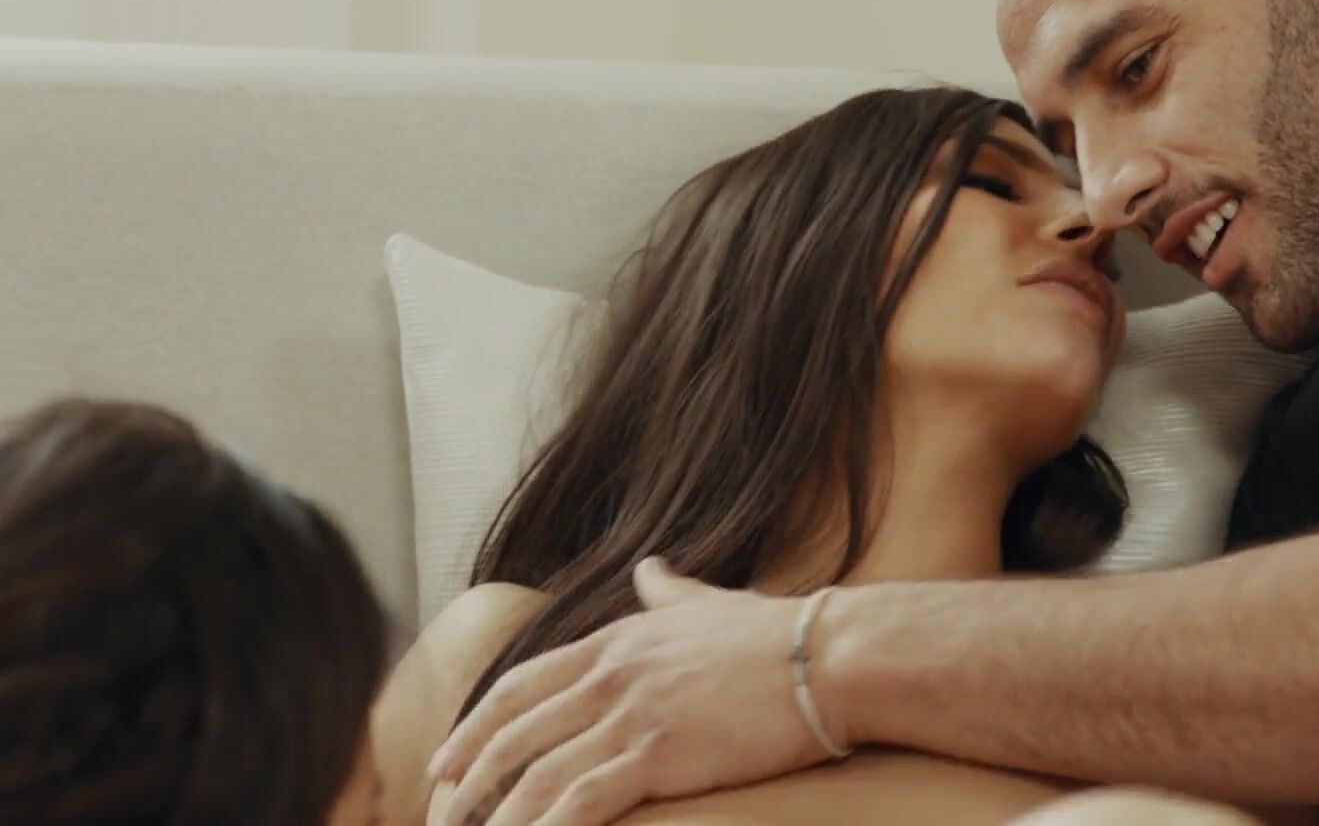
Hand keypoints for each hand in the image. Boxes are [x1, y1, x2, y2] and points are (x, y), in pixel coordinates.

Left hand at [426, 559, 833, 825]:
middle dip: (469, 782)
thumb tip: (650, 567)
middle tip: (442, 818)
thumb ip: (669, 592)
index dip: (474, 728)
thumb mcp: (708, 604)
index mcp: (615, 643)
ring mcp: (631, 716)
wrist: (827, 656)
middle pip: (513, 734)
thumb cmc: (777, 636)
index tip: (445, 763)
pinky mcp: (658, 756)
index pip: (520, 688)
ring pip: (536, 775)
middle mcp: (610, 676)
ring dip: (498, 816)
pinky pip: (582, 802)